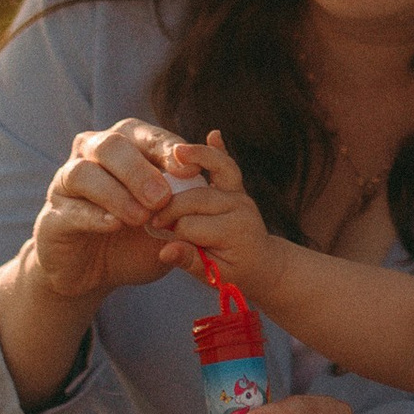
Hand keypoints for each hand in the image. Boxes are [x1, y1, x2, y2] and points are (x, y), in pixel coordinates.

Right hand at [31, 119, 194, 303]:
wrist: (94, 274)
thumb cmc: (136, 236)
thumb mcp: (171, 216)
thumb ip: (192, 187)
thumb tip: (218, 142)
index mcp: (126, 146)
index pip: (147, 135)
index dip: (167, 149)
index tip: (189, 171)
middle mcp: (91, 155)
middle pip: (112, 145)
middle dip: (140, 170)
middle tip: (162, 198)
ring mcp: (66, 183)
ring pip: (85, 172)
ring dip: (116, 193)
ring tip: (141, 218)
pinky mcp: (53, 216)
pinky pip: (70, 209)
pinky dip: (94, 216)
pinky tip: (114, 226)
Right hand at [154, 131, 275, 293]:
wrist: (263, 265)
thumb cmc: (233, 274)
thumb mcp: (211, 276)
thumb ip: (188, 261)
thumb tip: (165, 251)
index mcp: (234, 231)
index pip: (190, 225)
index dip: (169, 229)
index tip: (154, 233)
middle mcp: (240, 208)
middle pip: (195, 197)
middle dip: (169, 203)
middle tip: (149, 212)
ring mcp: (240, 194)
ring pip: (214, 170)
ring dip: (192, 161)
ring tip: (172, 156)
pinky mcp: (236, 185)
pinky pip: (226, 164)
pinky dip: (217, 151)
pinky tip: (210, 136)